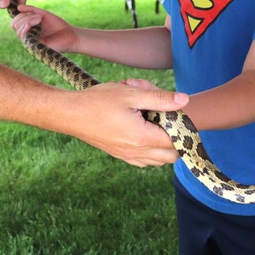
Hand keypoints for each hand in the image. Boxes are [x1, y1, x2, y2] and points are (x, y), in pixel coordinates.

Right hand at [10, 4, 78, 52]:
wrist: (70, 35)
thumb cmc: (58, 25)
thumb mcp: (43, 14)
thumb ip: (31, 10)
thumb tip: (18, 7)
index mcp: (28, 29)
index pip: (15, 22)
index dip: (21, 14)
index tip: (34, 12)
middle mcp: (27, 37)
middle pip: (14, 25)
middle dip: (24, 17)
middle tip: (38, 16)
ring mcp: (30, 42)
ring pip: (18, 30)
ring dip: (28, 20)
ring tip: (40, 19)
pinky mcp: (34, 46)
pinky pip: (23, 36)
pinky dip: (28, 26)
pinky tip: (38, 23)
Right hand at [64, 79, 188, 166]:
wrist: (70, 114)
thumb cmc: (98, 101)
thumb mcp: (131, 93)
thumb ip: (160, 98)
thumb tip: (184, 100)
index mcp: (142, 138)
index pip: (176, 142)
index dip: (180, 128)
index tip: (175, 113)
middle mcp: (136, 152)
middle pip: (171, 156)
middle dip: (175, 139)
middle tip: (166, 119)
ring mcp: (126, 156)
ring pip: (158, 161)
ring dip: (163, 146)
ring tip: (154, 124)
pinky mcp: (119, 155)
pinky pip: (144, 161)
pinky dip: (150, 151)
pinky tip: (142, 132)